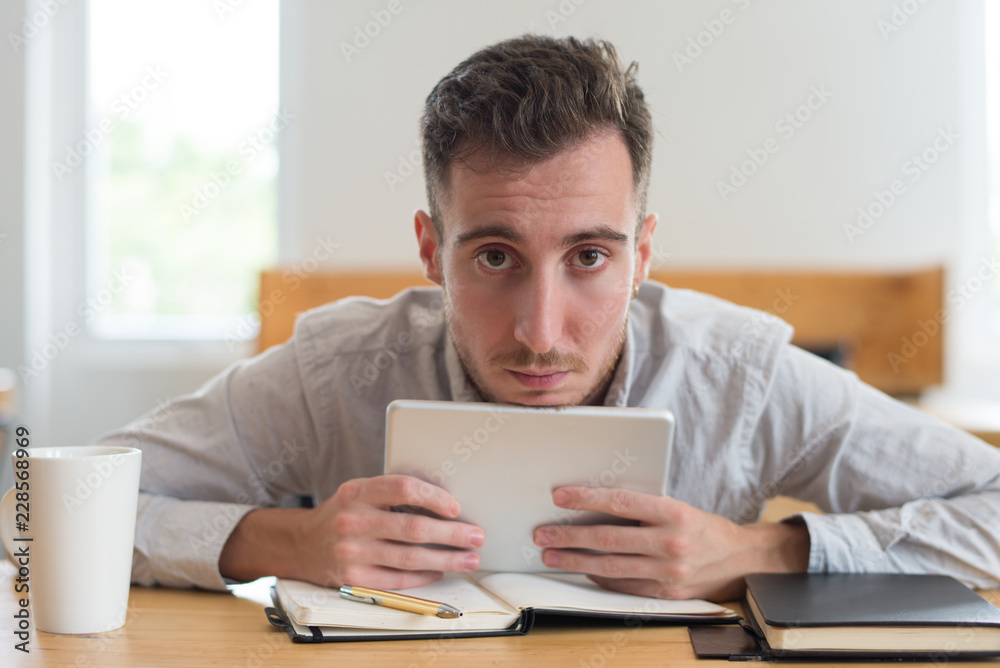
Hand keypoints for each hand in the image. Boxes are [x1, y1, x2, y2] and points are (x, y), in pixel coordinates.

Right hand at [220, 475, 483, 589]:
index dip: (433, 496)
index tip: (455, 506)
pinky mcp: (353, 579)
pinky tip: (440, 571)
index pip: (402, 488)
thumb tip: (443, 501)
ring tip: (469, 558)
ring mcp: (352, 553)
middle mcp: (353, 522)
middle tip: (476, 535)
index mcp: (357, 492)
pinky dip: (423, 576)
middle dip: (451, 533)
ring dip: (446, 559)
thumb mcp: (359, 492)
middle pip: (413, 528)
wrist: (301, 544)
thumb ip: (391, 493)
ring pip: (410, 558)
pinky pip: (397, 579)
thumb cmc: (343, 514)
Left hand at [532, 487, 808, 601]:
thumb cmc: (701, 526)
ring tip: (551, 555)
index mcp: (674, 513)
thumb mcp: (677, 506)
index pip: (621, 502)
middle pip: (609, 538)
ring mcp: (668, 573)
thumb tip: (594, 502)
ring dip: (575, 560)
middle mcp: (671, 543)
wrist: (740, 559)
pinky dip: (598, 577)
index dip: (587, 498)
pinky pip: (623, 585)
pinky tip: (581, 569)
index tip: (560, 496)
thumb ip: (642, 507)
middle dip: (570, 535)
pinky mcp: (666, 594)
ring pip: (611, 566)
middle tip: (543, 533)